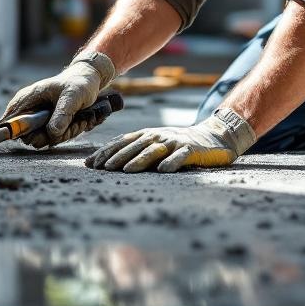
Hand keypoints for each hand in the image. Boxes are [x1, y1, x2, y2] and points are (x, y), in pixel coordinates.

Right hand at [0, 52, 116, 144]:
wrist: (90, 81)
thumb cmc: (79, 83)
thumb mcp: (72, 96)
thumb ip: (62, 114)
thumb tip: (52, 132)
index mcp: (26, 99)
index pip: (9, 122)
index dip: (18, 132)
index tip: (41, 132)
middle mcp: (29, 111)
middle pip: (29, 137)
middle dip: (52, 136)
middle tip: (71, 124)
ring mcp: (39, 120)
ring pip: (45, 140)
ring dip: (64, 134)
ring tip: (78, 120)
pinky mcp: (50, 126)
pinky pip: (55, 138)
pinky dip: (69, 133)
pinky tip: (79, 121)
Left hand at [84, 106, 256, 172]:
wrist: (214, 138)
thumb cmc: (180, 144)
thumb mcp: (157, 145)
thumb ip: (138, 151)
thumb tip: (108, 163)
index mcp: (148, 134)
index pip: (122, 141)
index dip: (106, 151)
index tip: (90, 163)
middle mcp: (159, 136)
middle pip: (134, 145)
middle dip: (117, 156)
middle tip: (101, 168)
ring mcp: (175, 142)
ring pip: (154, 150)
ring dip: (139, 160)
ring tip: (126, 170)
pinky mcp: (191, 150)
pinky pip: (180, 156)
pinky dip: (171, 162)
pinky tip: (163, 170)